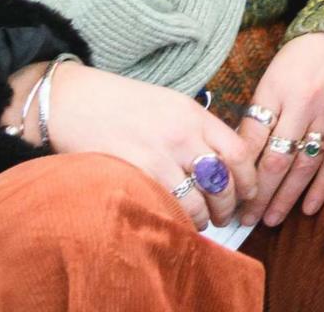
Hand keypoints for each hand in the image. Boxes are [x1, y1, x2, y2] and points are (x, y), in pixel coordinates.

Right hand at [39, 60, 259, 227]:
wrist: (74, 100)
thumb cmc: (121, 103)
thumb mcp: (169, 104)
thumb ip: (196, 129)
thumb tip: (221, 161)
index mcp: (194, 115)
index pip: (238, 152)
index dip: (248, 179)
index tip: (248, 192)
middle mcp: (181, 135)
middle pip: (222, 181)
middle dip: (228, 205)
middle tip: (225, 215)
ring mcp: (157, 156)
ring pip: (197, 201)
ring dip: (204, 218)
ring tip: (201, 222)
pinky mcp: (134, 173)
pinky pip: (167, 206)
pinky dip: (176, 219)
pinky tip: (175, 221)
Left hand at [240, 28, 323, 224]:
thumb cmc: (303, 55)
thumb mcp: (271, 76)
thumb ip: (258, 112)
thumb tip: (238, 151)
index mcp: (278, 92)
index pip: (254, 140)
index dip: (239, 170)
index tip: (226, 191)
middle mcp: (305, 107)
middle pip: (277, 160)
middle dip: (258, 193)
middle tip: (244, 218)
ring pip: (304, 167)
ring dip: (286, 198)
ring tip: (270, 220)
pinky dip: (321, 187)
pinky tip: (308, 208)